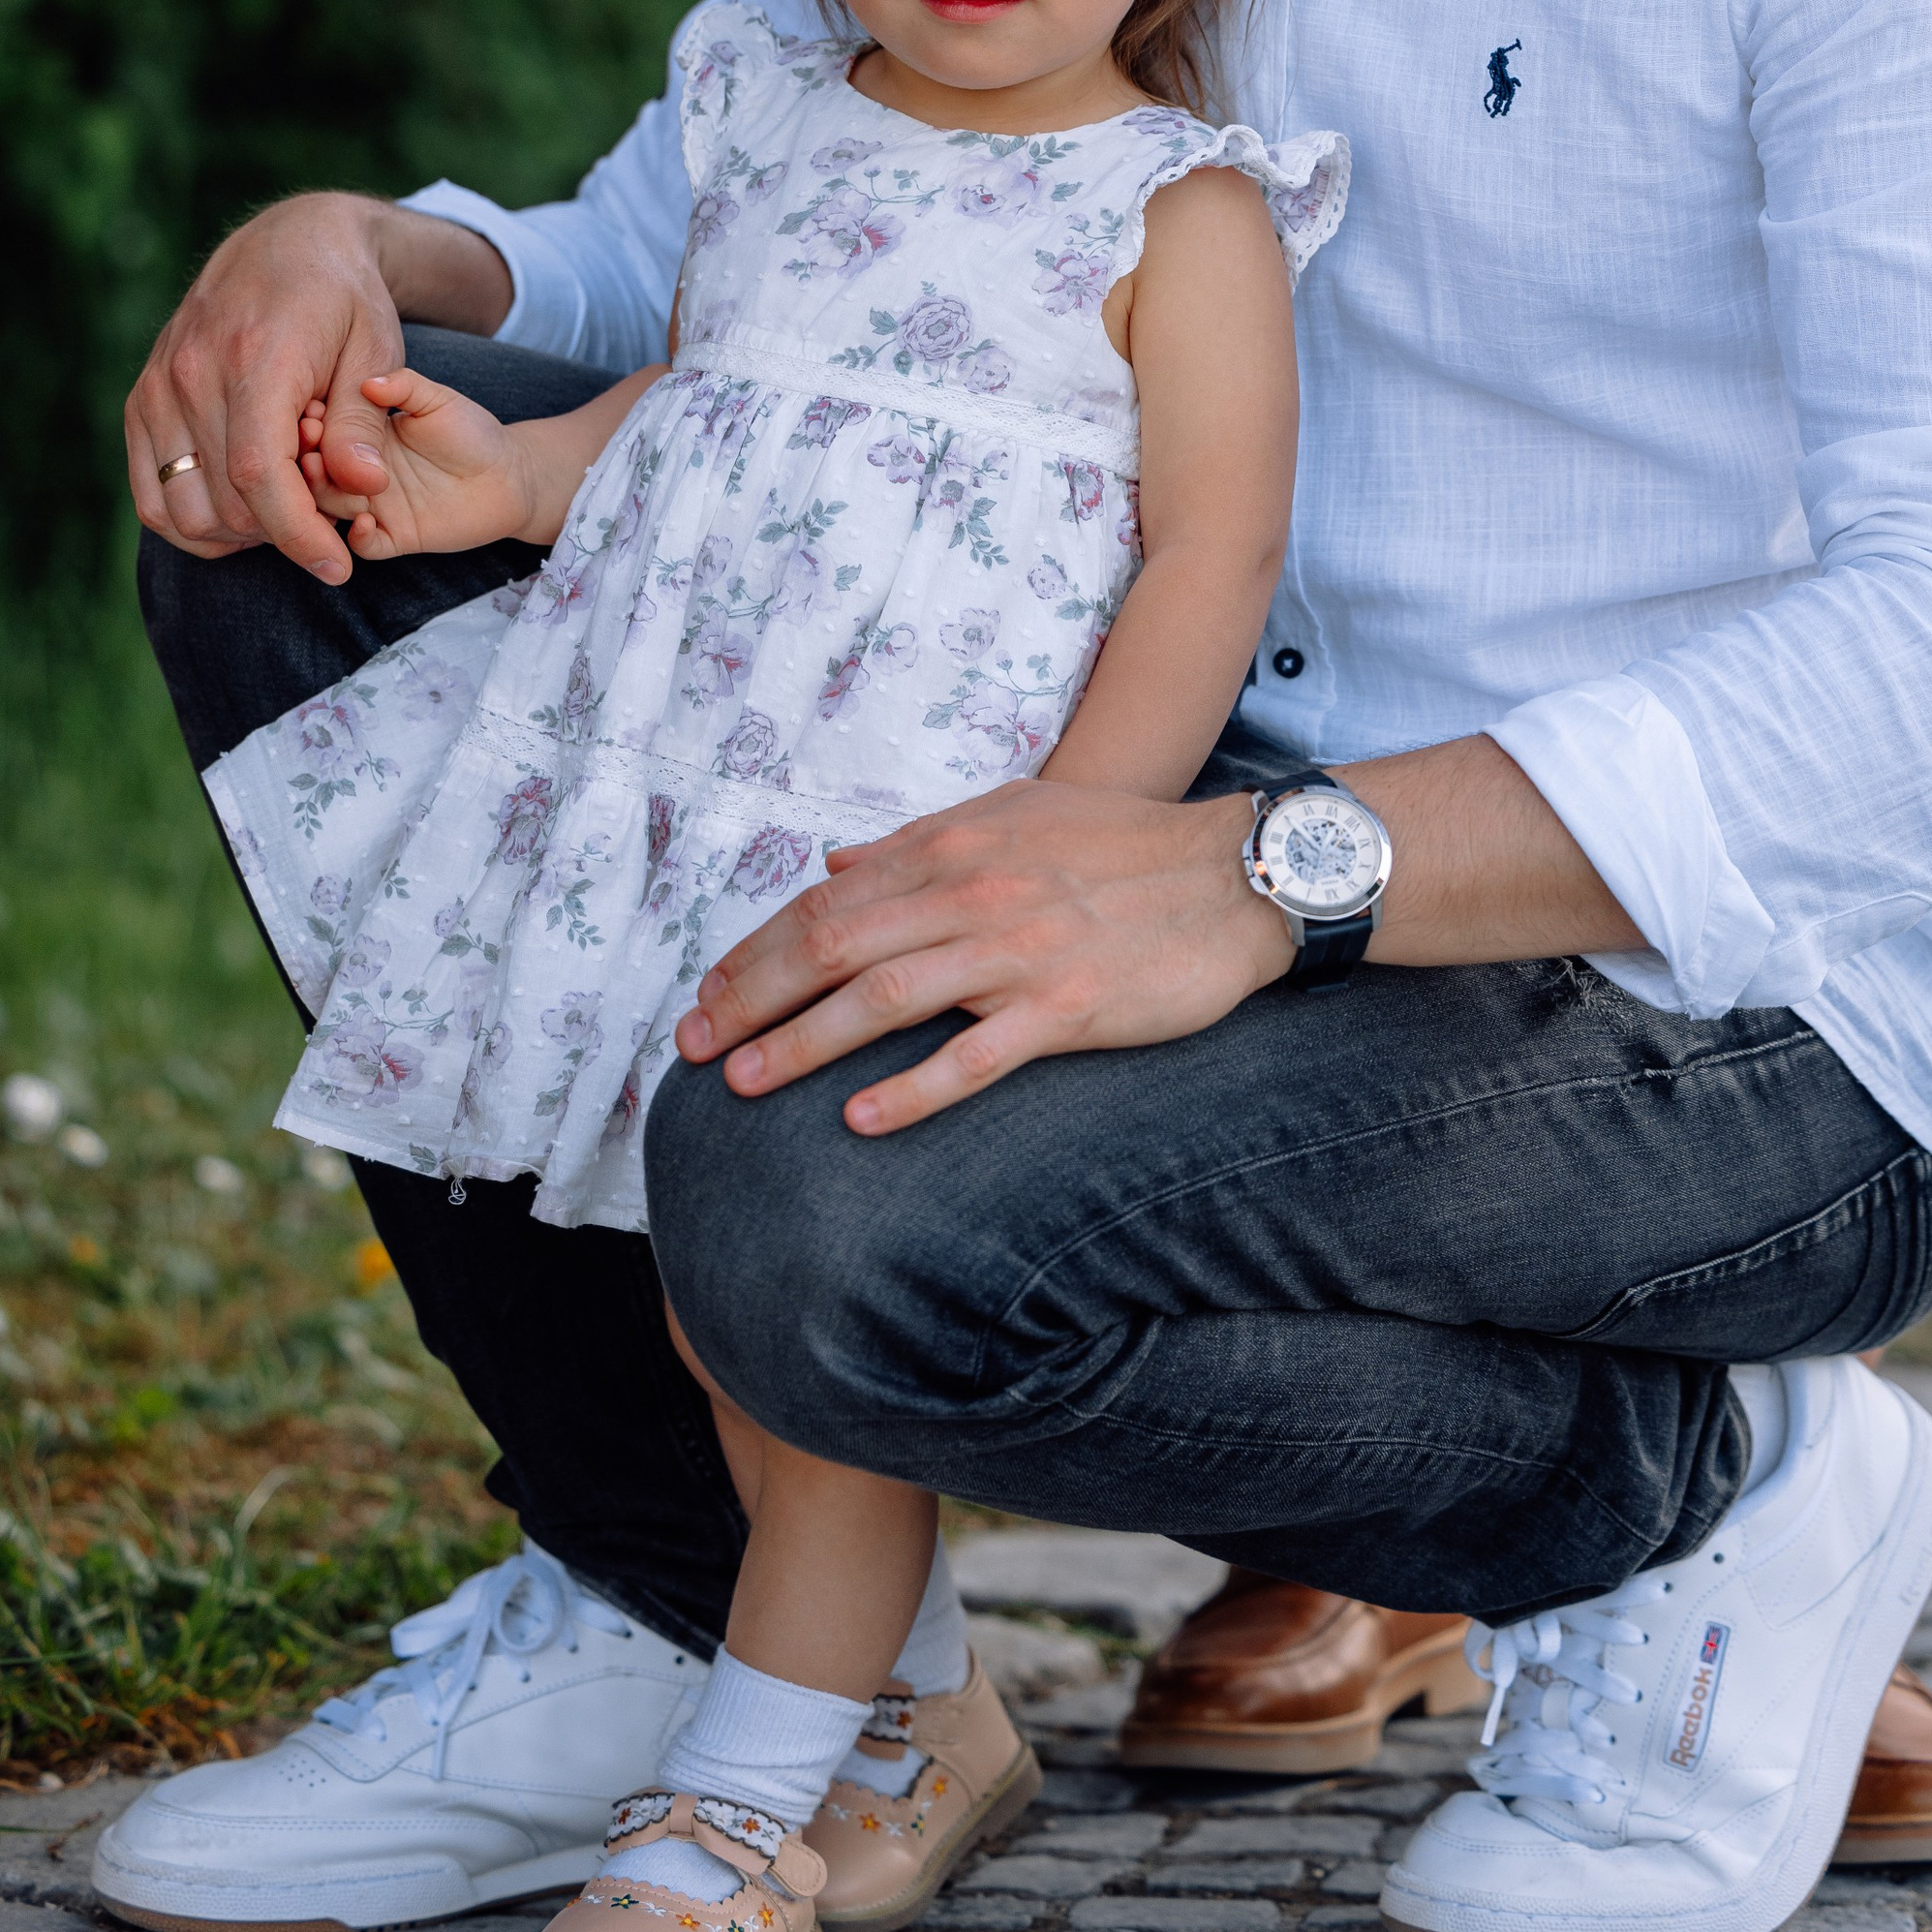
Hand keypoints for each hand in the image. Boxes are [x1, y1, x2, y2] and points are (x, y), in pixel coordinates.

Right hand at [125, 193, 509, 583]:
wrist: (287, 243)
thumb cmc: (343, 298)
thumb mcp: (375, 348)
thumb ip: (362, 422)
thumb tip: (363, 487)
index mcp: (254, 359)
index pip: (259, 477)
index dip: (298, 536)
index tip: (338, 567)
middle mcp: (191, 375)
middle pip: (224, 501)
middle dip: (280, 534)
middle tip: (326, 523)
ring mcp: (157, 388)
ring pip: (179, 509)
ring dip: (235, 534)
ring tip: (285, 517)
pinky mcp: (140, 400)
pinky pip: (149, 491)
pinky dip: (189, 520)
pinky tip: (238, 513)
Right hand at [300, 370, 534, 559]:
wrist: (509, 474)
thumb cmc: (471, 431)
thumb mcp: (437, 399)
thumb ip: (405, 387)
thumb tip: (369, 382)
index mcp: (359, 437)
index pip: (319, 436)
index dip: (309, 426)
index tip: (310, 411)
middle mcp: (357, 474)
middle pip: (313, 473)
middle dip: (306, 460)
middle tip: (310, 442)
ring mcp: (375, 506)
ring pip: (331, 509)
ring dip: (323, 495)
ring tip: (324, 472)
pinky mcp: (397, 535)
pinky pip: (367, 545)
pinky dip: (359, 537)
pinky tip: (366, 520)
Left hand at [673, 778, 1291, 1133]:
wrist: (1236, 873)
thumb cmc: (1124, 843)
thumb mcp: (1013, 812)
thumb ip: (918, 841)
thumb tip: (835, 861)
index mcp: (952, 844)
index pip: (826, 901)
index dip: (756, 951)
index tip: (707, 998)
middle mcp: (972, 891)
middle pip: (834, 948)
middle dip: (753, 998)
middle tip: (695, 1050)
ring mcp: (1020, 952)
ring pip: (886, 999)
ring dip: (804, 1042)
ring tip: (745, 1084)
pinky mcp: (1069, 1008)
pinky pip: (977, 1056)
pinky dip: (913, 1087)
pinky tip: (861, 1120)